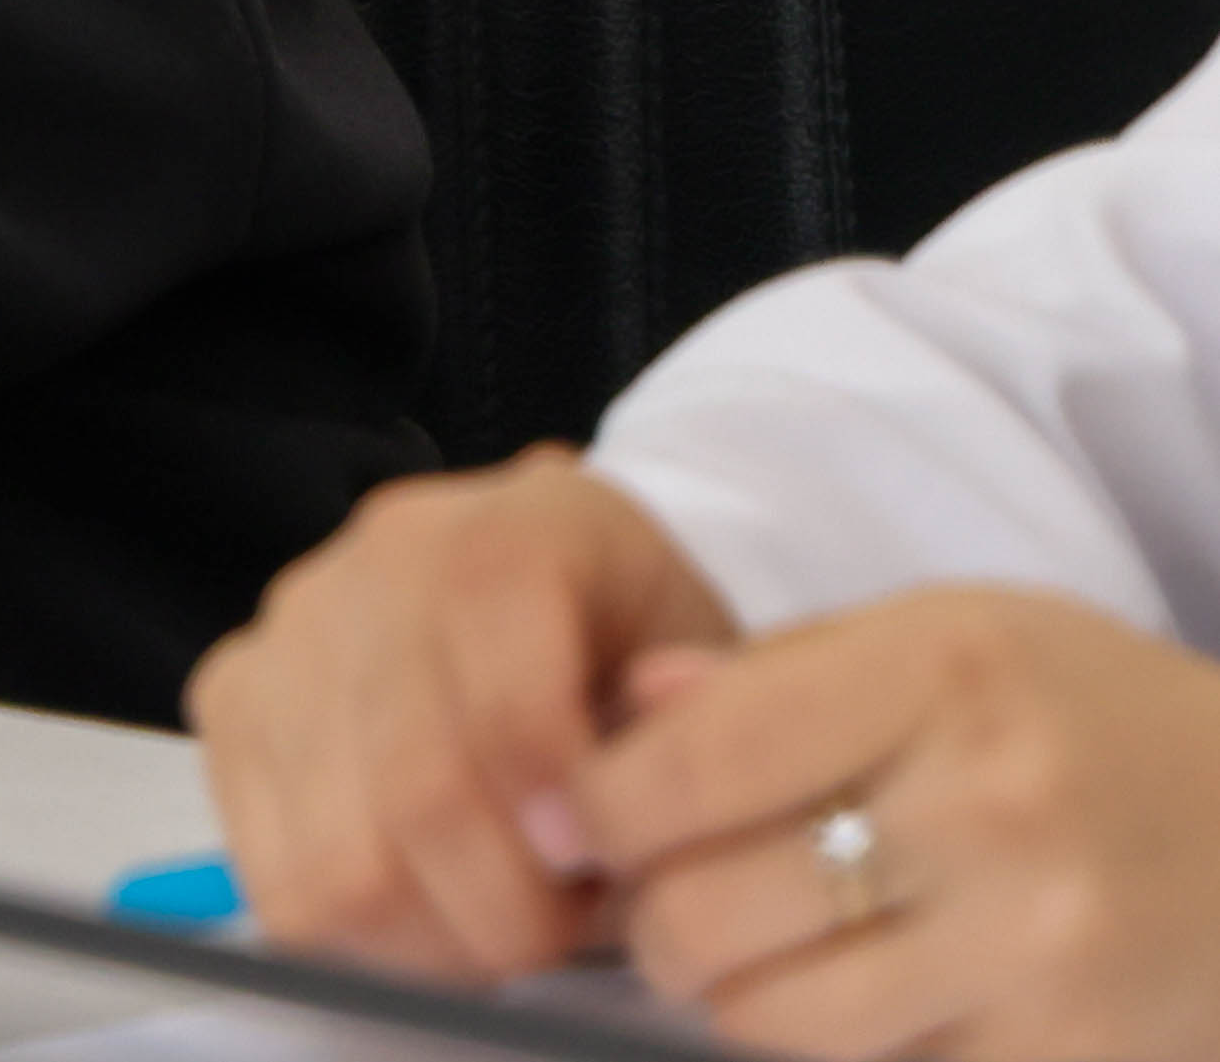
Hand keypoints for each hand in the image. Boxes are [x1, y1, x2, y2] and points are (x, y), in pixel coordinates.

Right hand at [190, 446, 737, 976]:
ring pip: (338, 853)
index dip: (543, 768)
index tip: (593, 863)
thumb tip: (633, 773)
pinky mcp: (232, 699)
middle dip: (505, 905)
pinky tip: (426, 911)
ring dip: (434, 938)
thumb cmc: (647, 661)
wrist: (568, 614)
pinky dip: (359, 937)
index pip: (488, 617)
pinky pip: (276, 876)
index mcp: (517, 521)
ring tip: (498, 924)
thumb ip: (695, 729)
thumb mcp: (718, 680)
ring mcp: (291, 626)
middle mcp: (380, 556)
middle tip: (561, 932)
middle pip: (415, 776)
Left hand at [574, 587, 1219, 1057]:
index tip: (576, 816)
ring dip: (724, 991)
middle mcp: (990, 815)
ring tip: (736, 942)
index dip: (602, 805)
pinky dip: (837, 1038)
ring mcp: (1038, 953)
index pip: (702, 760)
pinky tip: (852, 982)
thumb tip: (624, 710)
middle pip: (717, 911)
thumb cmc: (1077, 713)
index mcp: (941, 677)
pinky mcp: (1066, 1059)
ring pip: (780, 1017)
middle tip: (647, 892)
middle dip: (646, 913)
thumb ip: (770, 670)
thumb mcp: (937, 634)